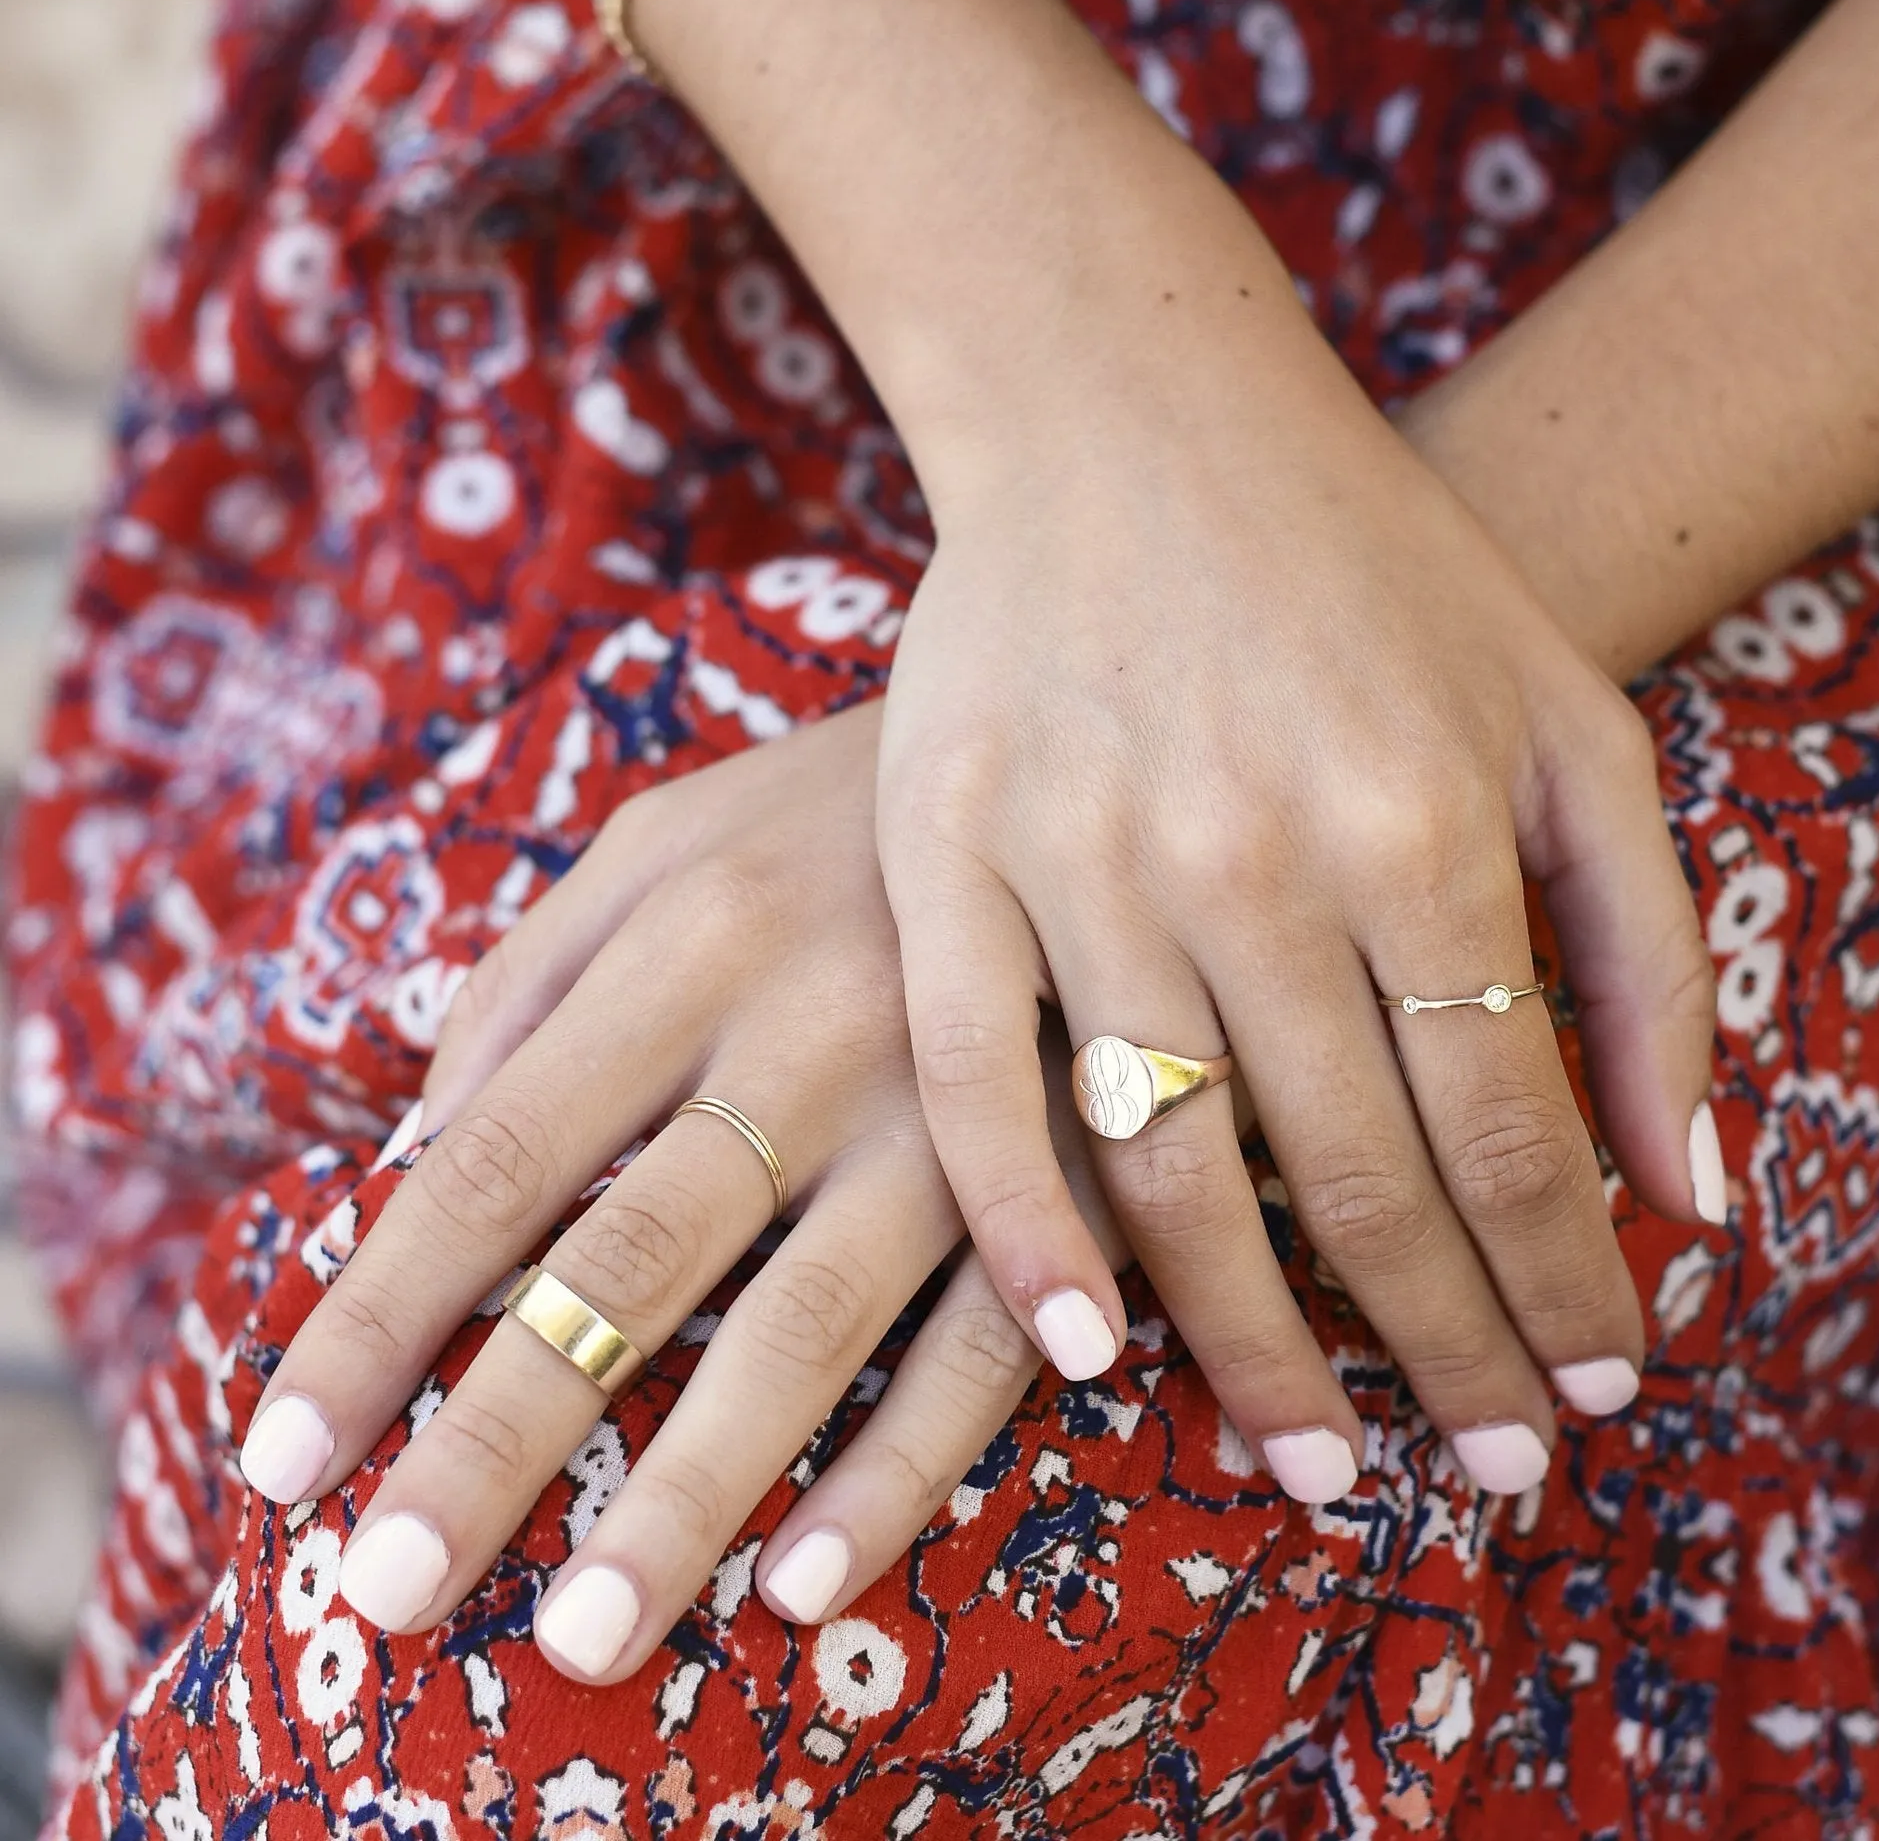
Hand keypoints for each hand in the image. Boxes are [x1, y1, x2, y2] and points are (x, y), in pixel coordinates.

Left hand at [238, 703, 1123, 1675]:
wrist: (1079, 756)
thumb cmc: (831, 818)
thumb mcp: (665, 838)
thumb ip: (530, 980)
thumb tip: (407, 1164)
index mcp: (691, 936)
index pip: (500, 1154)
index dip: (382, 1312)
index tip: (283, 1458)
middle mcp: (812, 1028)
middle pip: (629, 1260)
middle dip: (499, 1438)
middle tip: (388, 1598)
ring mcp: (951, 1108)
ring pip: (806, 1323)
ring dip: (691, 1491)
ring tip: (584, 1639)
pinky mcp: (1068, 1168)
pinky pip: (983, 1340)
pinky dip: (901, 1466)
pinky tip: (808, 1582)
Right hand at [877, 220, 1720, 1503]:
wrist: (1137, 415)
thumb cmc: (1380, 575)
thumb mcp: (1572, 726)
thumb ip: (1651, 957)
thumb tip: (1693, 1200)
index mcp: (1425, 823)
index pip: (1515, 1133)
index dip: (1563, 1290)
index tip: (1591, 1396)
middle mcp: (1256, 854)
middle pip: (1359, 1179)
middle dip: (1442, 1356)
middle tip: (1482, 1478)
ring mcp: (1086, 852)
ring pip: (1174, 1166)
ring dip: (1252, 1350)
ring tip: (1316, 1465)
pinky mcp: (948, 845)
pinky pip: (980, 1082)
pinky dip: (1024, 1233)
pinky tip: (1079, 1353)